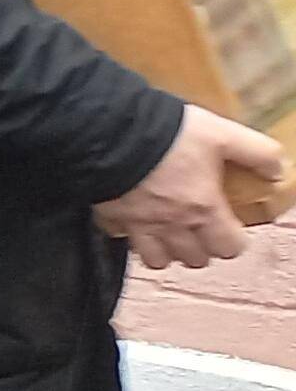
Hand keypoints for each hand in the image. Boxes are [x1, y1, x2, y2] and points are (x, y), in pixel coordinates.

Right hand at [97, 106, 286, 267]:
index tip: (231, 228)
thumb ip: (257, 152)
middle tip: (201, 230)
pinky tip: (133, 220)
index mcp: (204, 209)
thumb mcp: (222, 133)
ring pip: (158, 260)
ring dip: (167, 251)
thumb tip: (279, 171)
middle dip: (202, 248)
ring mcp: (139, 225)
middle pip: (195, 259)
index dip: (234, 241)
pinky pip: (121, 239)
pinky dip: (129, 235)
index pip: (229, 248)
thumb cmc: (168, 134)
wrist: (111, 130)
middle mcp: (173, 225)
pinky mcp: (111, 217)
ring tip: (169, 233)